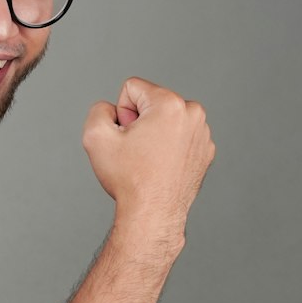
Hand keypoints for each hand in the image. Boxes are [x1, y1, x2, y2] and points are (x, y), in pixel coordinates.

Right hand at [82, 77, 215, 236]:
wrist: (153, 214)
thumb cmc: (129, 179)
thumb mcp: (96, 137)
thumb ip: (98, 110)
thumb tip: (111, 109)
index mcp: (170, 104)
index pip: (132, 88)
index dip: (121, 113)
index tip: (127, 137)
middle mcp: (193, 113)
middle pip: (151, 103)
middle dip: (139, 122)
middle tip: (137, 151)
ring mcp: (203, 133)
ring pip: (166, 120)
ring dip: (154, 134)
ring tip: (150, 160)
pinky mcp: (205, 150)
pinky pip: (179, 136)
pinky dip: (168, 148)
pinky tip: (162, 167)